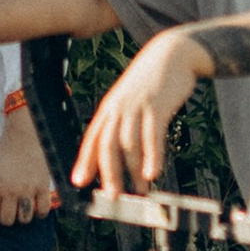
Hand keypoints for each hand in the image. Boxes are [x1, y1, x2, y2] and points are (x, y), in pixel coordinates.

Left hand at [0, 108, 56, 227]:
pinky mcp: (43, 187)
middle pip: (7, 220)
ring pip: (25, 219)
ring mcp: (28, 190)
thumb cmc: (3, 153)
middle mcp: (11, 191)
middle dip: (5, 219)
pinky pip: (43, 210)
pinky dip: (39, 214)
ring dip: (21, 217)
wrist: (24, 138)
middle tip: (7, 212)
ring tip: (20, 209)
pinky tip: (35, 209)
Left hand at [71, 31, 205, 197]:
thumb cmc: (150, 84)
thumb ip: (123, 123)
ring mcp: (136, 106)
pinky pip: (152, 135)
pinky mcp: (156, 105)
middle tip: (112, 197)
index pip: (91, 138)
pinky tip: (152, 172)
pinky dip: (151, 156)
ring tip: (140, 190)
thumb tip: (120, 153)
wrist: (171, 53)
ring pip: (129, 143)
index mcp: (109, 109)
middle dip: (108, 173)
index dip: (84, 161)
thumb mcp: (130, 101)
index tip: (78, 182)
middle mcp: (118, 108)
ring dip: (133, 171)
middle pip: (106, 144)